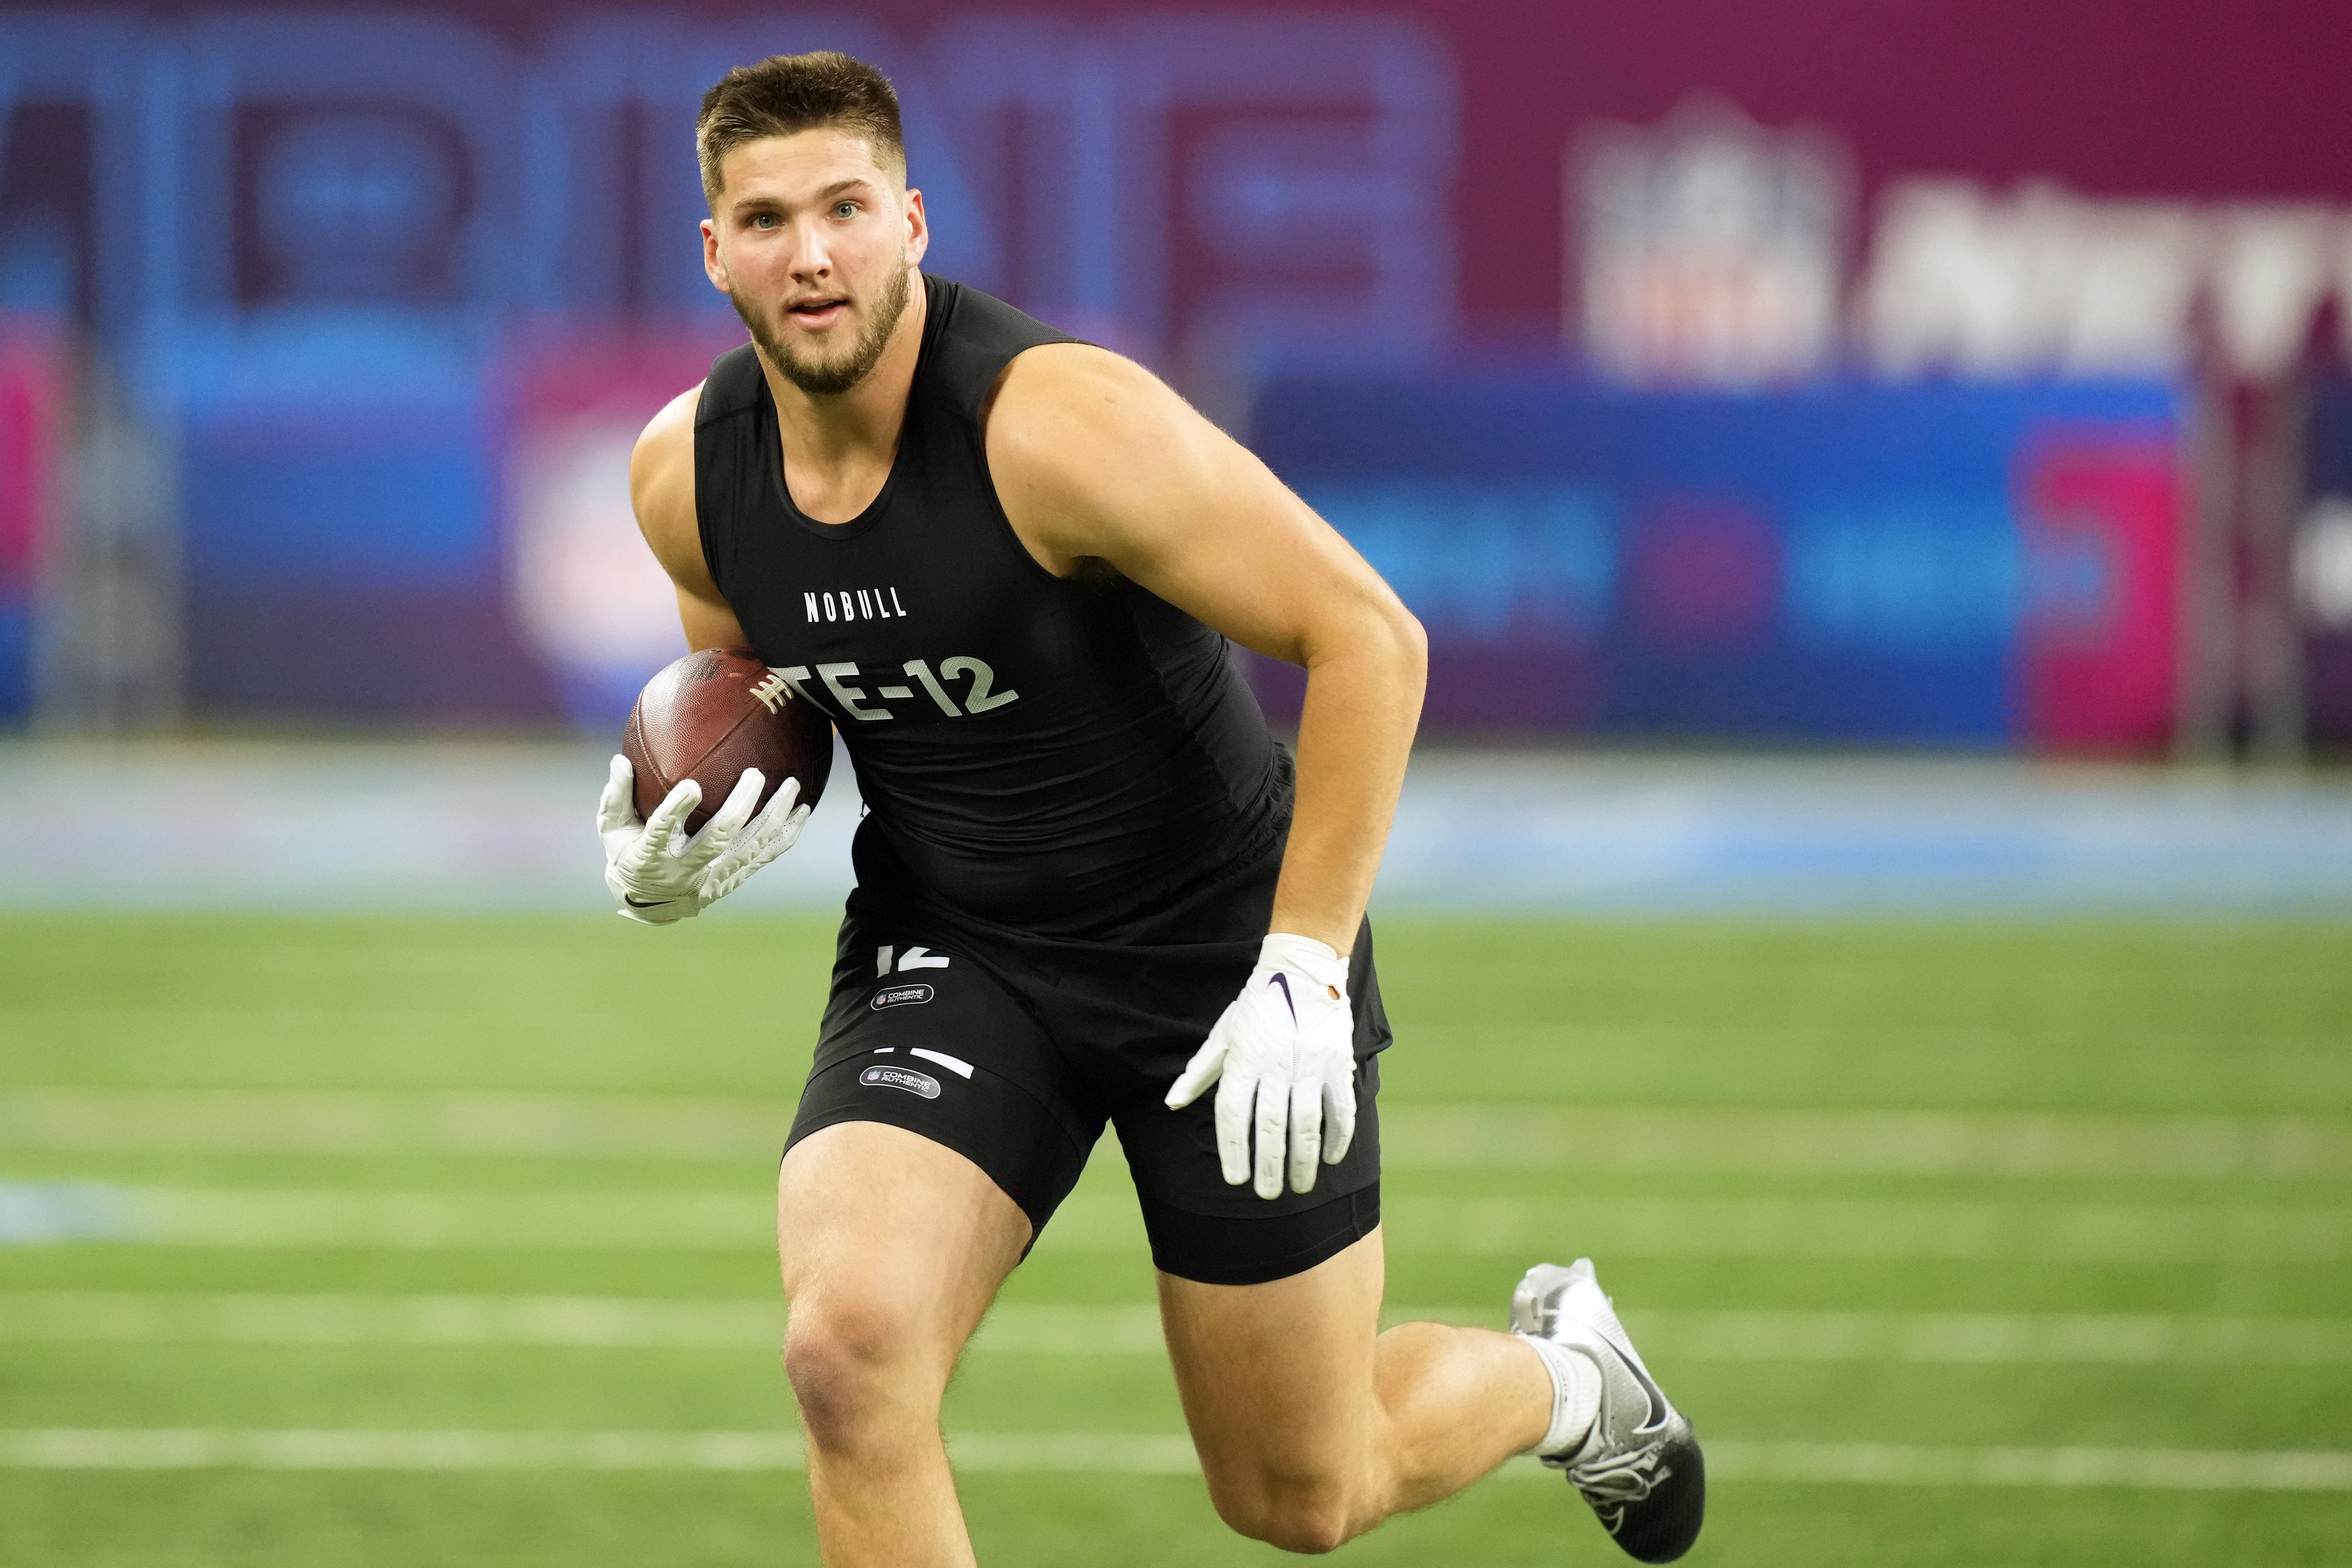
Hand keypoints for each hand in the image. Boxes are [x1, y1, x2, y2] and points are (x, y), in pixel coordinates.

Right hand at [596, 754, 810, 924]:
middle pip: (716, 839)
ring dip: (772, 817)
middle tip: (754, 773)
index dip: (676, 811)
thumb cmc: (627, 854)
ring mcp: (712, 877)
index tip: (691, 786)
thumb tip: (619, 761)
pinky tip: (802, 812)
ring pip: (749, 847)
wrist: (648, 904)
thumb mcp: (611, 830)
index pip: (661, 832)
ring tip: (792, 786)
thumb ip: (616, 797)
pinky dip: (785, 836)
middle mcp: (684, 871)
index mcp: (650, 857)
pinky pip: (764, 857)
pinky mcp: (732, 879)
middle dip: (738, 808)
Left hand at [1165, 933, 1356, 1198]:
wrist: (1302, 969)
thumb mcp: (1222, 1035)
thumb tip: (1173, 1104)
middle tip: (1266, 1195)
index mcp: (1243, 1059)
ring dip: (1303, 1161)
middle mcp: (1275, 1064)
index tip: (1235, 1179)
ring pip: (1306, 1124)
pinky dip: (1338, 1137)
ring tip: (1299, 1187)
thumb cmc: (1257, 1006)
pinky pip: (1341, 1108)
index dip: (1233, 1150)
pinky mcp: (1338, 1063)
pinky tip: (1331, 1159)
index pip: (1233, 1114)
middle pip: (1269, 1126)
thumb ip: (1199, 1072)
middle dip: (1268, 1166)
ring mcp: (1310, 1065)